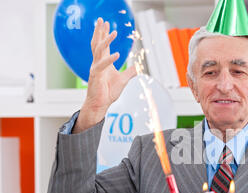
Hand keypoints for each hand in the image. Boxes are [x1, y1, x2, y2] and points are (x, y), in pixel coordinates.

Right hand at [73, 18, 136, 132]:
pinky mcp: (95, 76)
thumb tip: (138, 66)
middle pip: (97, 43)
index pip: (103, 45)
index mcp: (103, 62)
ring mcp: (95, 68)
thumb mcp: (123, 80)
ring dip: (106, 41)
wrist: (100, 104)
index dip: (104, 34)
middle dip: (100, 31)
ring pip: (98, 50)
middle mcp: (97, 63)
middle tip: (101, 20)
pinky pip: (101, 65)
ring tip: (113, 32)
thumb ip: (130, 72)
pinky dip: (109, 59)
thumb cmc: (108, 92)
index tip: (106, 24)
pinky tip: (117, 54)